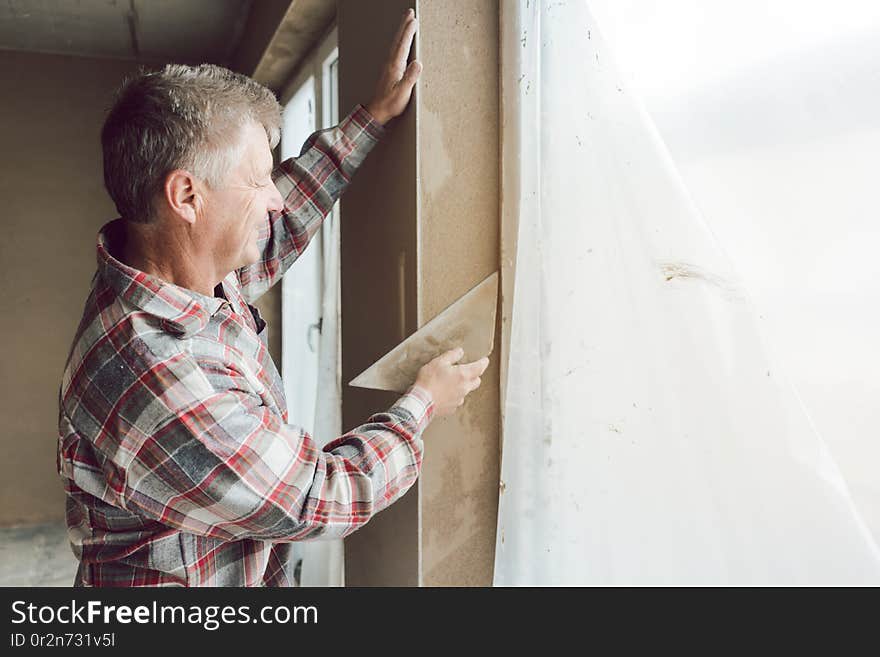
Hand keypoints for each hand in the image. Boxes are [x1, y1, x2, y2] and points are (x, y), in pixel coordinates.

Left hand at [365, 8, 421, 124]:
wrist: (377, 111)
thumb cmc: (390, 104)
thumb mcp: (402, 93)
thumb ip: (410, 78)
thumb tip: (418, 63)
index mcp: (394, 66)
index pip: (403, 45)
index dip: (408, 32)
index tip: (414, 20)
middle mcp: (390, 63)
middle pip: (398, 40)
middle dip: (404, 26)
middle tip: (409, 13)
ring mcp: (389, 66)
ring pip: (396, 43)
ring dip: (402, 32)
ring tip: (407, 23)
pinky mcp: (389, 70)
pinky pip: (396, 50)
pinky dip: (400, 41)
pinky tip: (402, 42)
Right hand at [415, 348, 489, 417]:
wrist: (421, 402)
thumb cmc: (429, 381)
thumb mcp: (438, 362)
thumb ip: (451, 355)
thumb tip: (460, 351)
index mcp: (463, 375)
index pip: (480, 368)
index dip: (483, 363)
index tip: (484, 360)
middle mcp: (465, 388)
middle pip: (477, 381)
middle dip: (475, 375)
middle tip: (468, 371)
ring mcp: (459, 399)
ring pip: (466, 391)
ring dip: (463, 386)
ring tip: (451, 382)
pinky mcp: (452, 408)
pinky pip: (457, 400)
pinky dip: (454, 396)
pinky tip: (444, 393)